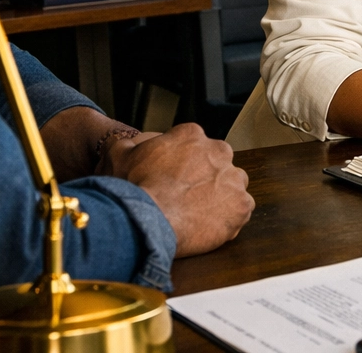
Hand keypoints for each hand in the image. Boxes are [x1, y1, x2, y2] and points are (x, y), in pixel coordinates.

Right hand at [106, 122, 254, 256]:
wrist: (146, 221)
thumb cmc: (133, 190)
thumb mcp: (120, 155)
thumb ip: (130, 144)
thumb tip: (130, 144)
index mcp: (192, 135)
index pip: (194, 143)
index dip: (183, 162)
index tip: (174, 176)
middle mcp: (218, 151)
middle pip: (217, 162)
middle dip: (205, 176)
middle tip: (186, 195)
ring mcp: (233, 179)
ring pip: (232, 185)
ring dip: (220, 195)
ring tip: (198, 212)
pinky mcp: (242, 205)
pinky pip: (240, 210)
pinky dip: (228, 218)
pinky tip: (209, 226)